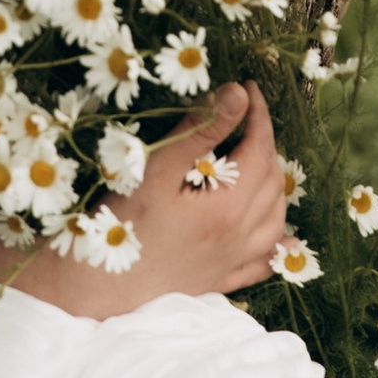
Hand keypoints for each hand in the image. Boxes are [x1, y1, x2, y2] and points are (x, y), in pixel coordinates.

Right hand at [0, 86, 288, 320]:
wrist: (95, 288)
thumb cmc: (120, 225)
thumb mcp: (156, 169)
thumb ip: (200, 130)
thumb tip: (238, 95)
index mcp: (227, 208)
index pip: (260, 150)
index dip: (259, 115)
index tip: (250, 88)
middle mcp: (238, 238)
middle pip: (272, 184)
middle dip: (265, 144)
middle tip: (245, 120)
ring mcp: (230, 264)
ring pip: (274, 222)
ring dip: (274, 188)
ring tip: (259, 163)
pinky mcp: (216, 282)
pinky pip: (262, 264)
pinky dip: (276, 244)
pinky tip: (282, 238)